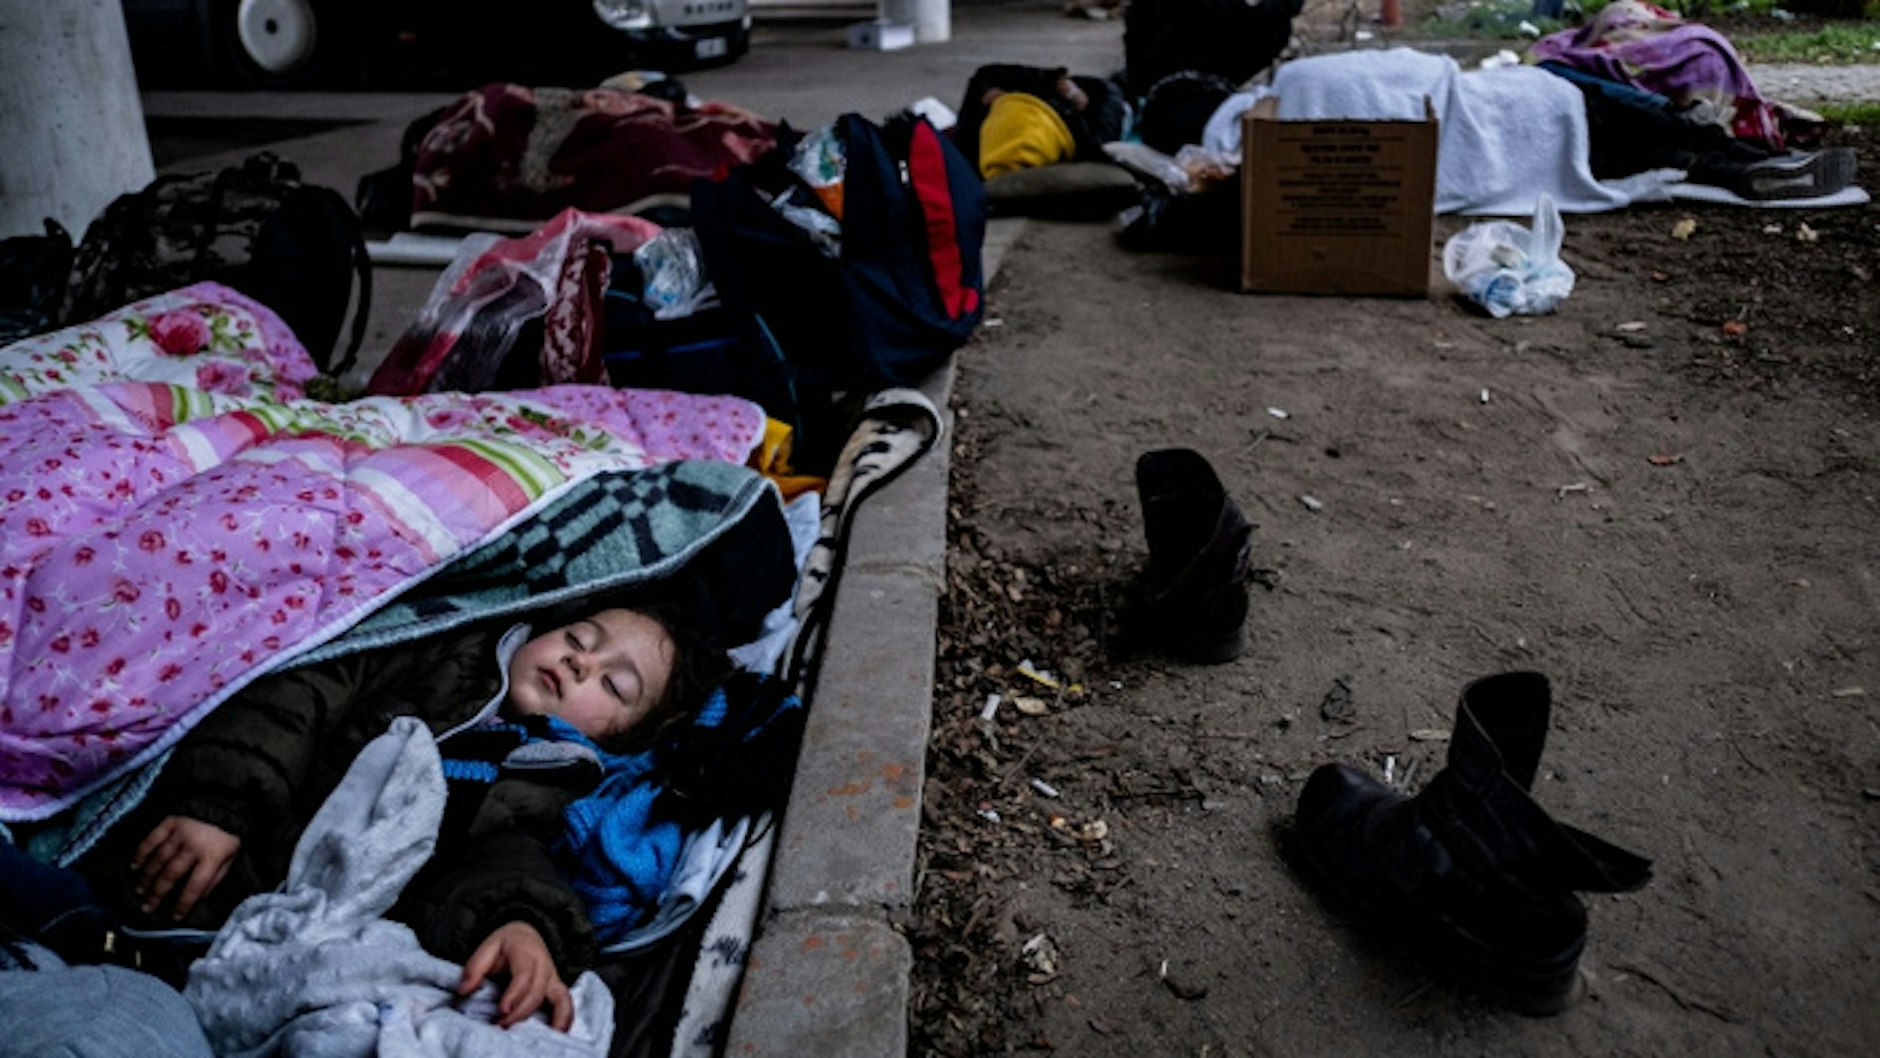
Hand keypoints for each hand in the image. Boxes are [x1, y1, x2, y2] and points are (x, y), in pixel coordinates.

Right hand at [131, 815, 239, 920]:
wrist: (226, 804)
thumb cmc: (228, 835)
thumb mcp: (232, 857)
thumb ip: (217, 877)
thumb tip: (202, 898)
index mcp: (212, 857)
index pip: (195, 886)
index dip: (184, 904)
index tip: (174, 917)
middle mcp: (193, 846)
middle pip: (171, 874)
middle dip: (158, 894)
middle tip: (147, 907)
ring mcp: (180, 833)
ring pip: (159, 859)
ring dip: (147, 877)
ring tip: (140, 890)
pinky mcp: (171, 822)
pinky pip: (152, 839)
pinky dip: (141, 853)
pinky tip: (135, 866)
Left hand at [459, 921, 573, 1031]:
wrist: (526, 934)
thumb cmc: (505, 944)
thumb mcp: (486, 948)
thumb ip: (474, 968)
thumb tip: (463, 990)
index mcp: (526, 952)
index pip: (524, 975)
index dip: (515, 994)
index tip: (502, 1010)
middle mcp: (544, 965)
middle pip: (537, 992)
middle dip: (519, 1012)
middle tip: (500, 1025)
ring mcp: (553, 977)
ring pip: (556, 999)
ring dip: (544, 1018)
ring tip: (528, 1034)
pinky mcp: (556, 987)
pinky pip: (566, 1002)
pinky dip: (565, 1018)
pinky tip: (558, 1033)